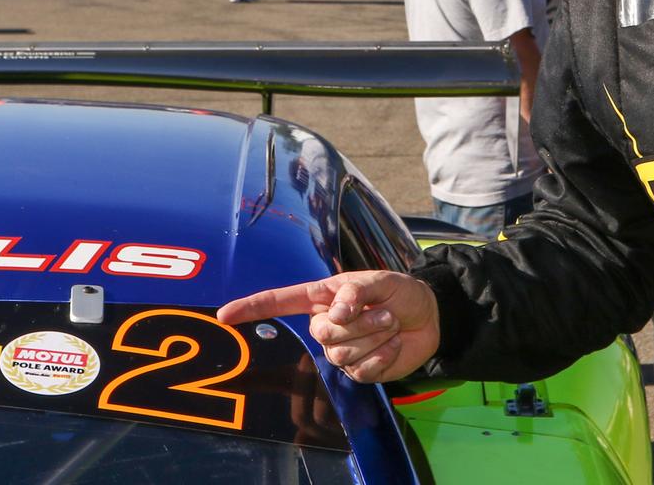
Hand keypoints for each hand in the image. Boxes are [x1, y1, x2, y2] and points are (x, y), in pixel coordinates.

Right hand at [217, 270, 440, 382]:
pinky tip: (392, 344)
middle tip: (384, 312)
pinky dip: (383, 355)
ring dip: (375, 336)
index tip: (225, 315)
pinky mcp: (358, 372)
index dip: (252, 308)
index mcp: (322, 298)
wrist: (428, 317)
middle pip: (321, 333)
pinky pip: (362, 370)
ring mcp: (339, 351)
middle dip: (359, 323)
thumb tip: (335, 312)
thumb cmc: (399, 293)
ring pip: (343, 353)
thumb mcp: (380, 280)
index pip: (280, 302)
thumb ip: (354, 291)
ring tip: (390, 324)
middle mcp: (324, 325)